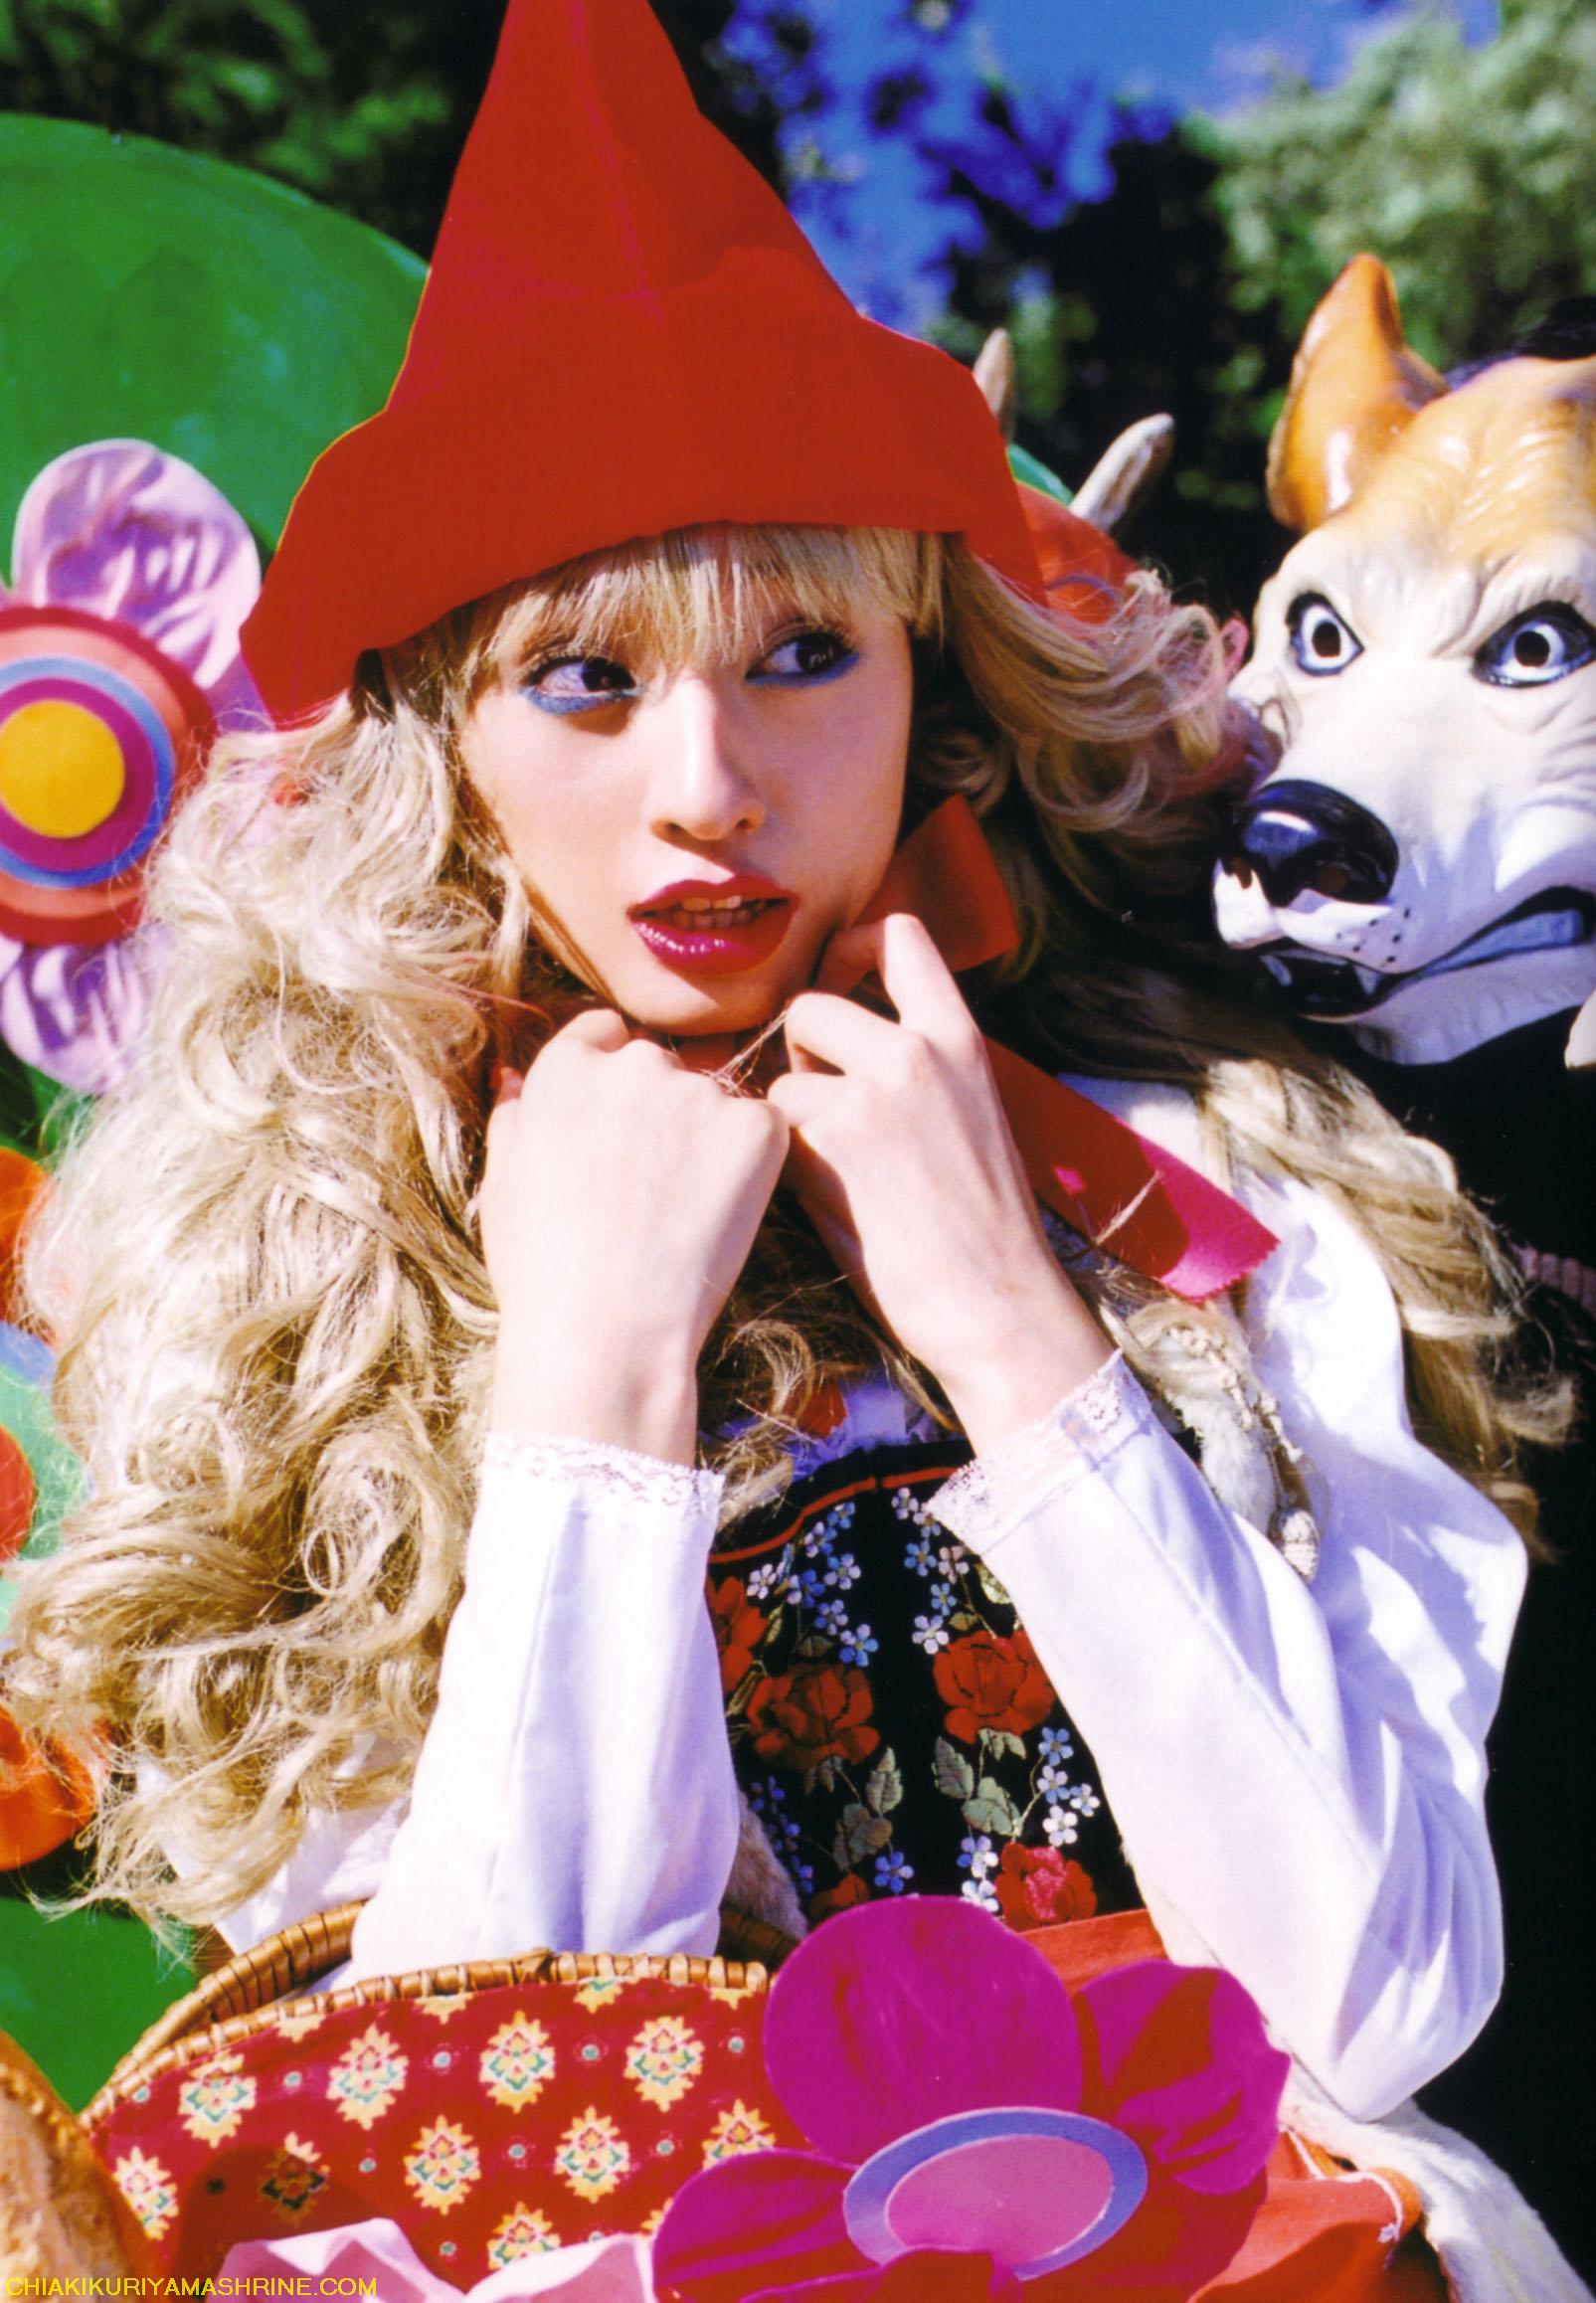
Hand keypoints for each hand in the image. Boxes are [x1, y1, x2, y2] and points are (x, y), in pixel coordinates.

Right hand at [482, 1011, 788, 1461]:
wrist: (604, 1329)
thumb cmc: (543, 1270)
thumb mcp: (504, 1184)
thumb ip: (516, 1116)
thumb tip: (516, 1077)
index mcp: (566, 1067)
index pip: (604, 1034)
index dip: (611, 1081)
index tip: (618, 1131)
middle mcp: (634, 1062)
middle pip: (659, 1066)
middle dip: (659, 1109)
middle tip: (650, 1186)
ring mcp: (700, 1091)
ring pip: (713, 1101)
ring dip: (706, 1137)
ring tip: (681, 1213)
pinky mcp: (757, 1127)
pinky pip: (762, 1131)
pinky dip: (753, 1165)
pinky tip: (720, 1216)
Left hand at [767, 915, 1108, 1454]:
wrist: (997, 1305)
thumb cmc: (979, 1229)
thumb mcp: (969, 1116)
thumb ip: (913, 1068)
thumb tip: (831, 1044)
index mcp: (959, 1039)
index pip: (900, 936)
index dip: (850, 947)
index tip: (834, 980)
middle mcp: (918, 1050)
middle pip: (812, 1003)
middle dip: (797, 1054)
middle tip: (818, 1111)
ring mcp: (875, 1091)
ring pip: (784, 1075)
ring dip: (788, 1118)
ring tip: (833, 1172)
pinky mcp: (834, 1139)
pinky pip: (773, 1129)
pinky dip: (783, 1164)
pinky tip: (827, 1202)